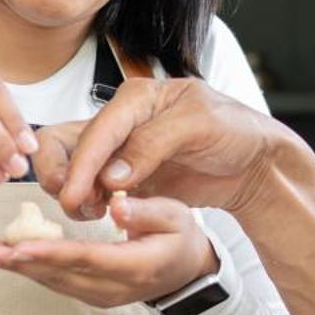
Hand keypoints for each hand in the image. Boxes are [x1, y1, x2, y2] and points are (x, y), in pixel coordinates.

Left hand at [0, 194, 217, 307]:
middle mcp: (113, 288)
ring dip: (16, 267)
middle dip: (20, 262)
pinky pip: (55, 281)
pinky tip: (3, 256)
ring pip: (52, 281)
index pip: (88, 258)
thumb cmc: (181, 238)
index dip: (52, 252)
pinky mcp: (89, 293)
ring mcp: (100, 295)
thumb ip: (147, 211)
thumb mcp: (178, 216)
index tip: (20, 246)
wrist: (188, 271)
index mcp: (136, 266)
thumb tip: (116, 206)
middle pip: (61, 274)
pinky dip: (28, 268)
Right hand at [32, 78, 295, 220]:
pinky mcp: (123, 179)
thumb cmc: (233, 130)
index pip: (97, 130)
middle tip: (74, 204)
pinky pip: (91, 189)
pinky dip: (87, 203)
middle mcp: (120, 122)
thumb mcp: (199, 125)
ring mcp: (119, 152)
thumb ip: (153, 145)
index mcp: (136, 98)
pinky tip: (98, 216)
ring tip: (91, 212)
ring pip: (72, 167)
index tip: (74, 194)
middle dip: (60, 173)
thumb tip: (112, 176)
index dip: (82, 163)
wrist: (253, 162)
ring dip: (72, 191)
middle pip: (65, 142)